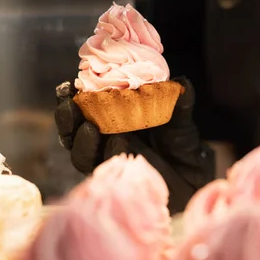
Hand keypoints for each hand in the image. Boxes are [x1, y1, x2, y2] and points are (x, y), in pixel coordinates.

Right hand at [54, 78, 214, 213]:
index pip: (81, 106)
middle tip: (71, 106)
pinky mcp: (115, 178)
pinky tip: (118, 143)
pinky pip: (102, 168)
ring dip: (81, 140)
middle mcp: (103, 137)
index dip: (69, 97)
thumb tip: (182, 82)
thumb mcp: (182, 121)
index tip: (67, 88)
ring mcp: (107, 159)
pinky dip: (107, 155)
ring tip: (90, 128)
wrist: (193, 176)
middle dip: (66, 118)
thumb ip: (180, 102)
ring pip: (80, 153)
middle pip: (72, 130)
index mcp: (111, 116)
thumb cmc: (182, 144)